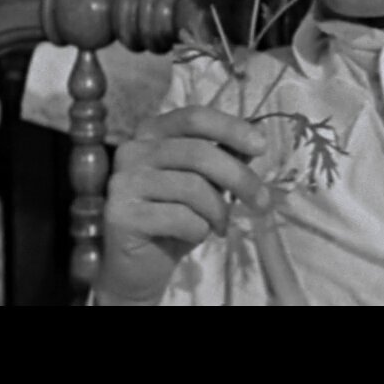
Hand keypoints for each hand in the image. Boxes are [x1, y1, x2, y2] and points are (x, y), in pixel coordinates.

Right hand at [95, 105, 272, 304]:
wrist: (137, 266)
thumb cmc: (173, 219)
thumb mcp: (204, 184)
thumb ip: (224, 158)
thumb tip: (259, 135)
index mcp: (151, 133)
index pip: (194, 117)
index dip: (231, 128)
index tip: (261, 145)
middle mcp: (132, 150)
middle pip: (199, 153)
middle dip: (240, 178)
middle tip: (262, 202)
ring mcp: (123, 181)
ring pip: (193, 188)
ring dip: (219, 211)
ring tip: (220, 226)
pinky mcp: (120, 213)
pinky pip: (180, 218)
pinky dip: (199, 230)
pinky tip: (193, 235)